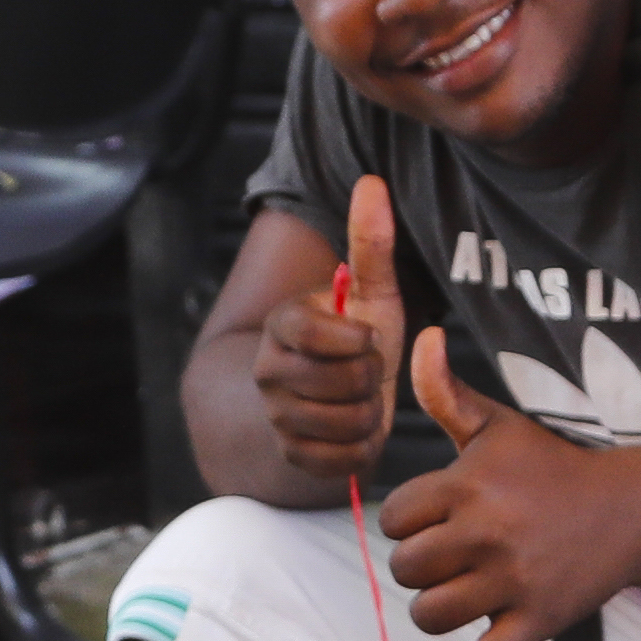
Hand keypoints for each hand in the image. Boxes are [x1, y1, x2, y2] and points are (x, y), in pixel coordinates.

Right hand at [248, 172, 405, 484]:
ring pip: (347, 422)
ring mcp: (276, 416)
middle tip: (367, 370)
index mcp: (282, 324)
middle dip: (371, 377)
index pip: (311, 333)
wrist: (334, 397)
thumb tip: (372, 181)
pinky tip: (356, 430)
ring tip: (364, 399)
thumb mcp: (370, 291)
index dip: (353, 340)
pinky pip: (343, 459)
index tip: (366, 337)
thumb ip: (369, 242)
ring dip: (371, 413)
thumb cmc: (357, 338)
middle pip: (342, 382)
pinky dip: (363, 448)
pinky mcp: (291, 456)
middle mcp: (268, 370)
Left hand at [377, 326, 640, 640]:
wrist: (629, 512)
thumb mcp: (498, 427)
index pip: (395, 519)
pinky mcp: (536, 623)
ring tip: (456, 590)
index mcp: (470, 487)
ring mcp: (514, 583)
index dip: (407, 522)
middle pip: (407, 569)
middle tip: (450, 555)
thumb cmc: (551, 467)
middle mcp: (489, 534)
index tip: (436, 518)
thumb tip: (422, 337)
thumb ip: (447, 393)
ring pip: (431, 614)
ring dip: (433, 607)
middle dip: (419, 565)